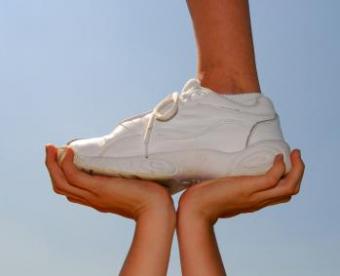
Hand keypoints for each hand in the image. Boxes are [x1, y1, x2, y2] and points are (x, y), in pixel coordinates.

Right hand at [45, 145, 174, 219]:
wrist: (156, 209)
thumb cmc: (149, 198)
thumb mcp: (133, 188)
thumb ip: (125, 180)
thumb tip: (128, 168)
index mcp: (97, 199)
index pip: (71, 190)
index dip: (63, 175)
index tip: (63, 159)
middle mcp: (91, 199)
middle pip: (61, 186)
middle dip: (52, 168)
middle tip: (50, 150)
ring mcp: (94, 194)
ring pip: (62, 182)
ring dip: (52, 163)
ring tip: (51, 148)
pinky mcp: (99, 188)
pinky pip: (74, 176)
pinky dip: (67, 163)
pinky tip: (69, 151)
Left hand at [178, 149, 304, 223]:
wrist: (196, 210)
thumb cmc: (205, 201)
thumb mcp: (223, 195)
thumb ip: (231, 189)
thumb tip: (229, 177)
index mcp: (255, 202)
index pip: (281, 195)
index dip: (289, 180)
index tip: (287, 164)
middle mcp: (259, 201)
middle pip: (291, 191)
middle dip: (299, 172)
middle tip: (296, 155)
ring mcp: (255, 195)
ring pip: (289, 186)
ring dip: (297, 168)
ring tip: (295, 153)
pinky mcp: (248, 188)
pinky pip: (273, 178)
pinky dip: (280, 166)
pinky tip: (277, 156)